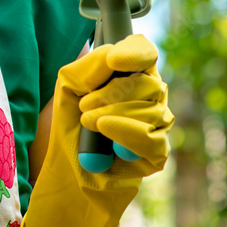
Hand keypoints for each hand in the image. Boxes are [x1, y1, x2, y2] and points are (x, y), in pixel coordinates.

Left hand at [20, 34, 173, 226]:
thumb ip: (86, 68)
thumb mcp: (67, 89)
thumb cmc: (68, 127)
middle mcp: (150, 96)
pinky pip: (152, 137)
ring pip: (151, 108)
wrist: (67, 173)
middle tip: (84, 107)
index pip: (145, 52)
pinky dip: (125, 132)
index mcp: (129, 74)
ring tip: (88, 124)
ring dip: (111, 114)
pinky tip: (106, 132)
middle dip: (110, 93)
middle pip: (148, 81)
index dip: (135, 53)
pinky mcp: (158, 153)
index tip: (114, 61)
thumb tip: (112, 56)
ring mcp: (157, 124)